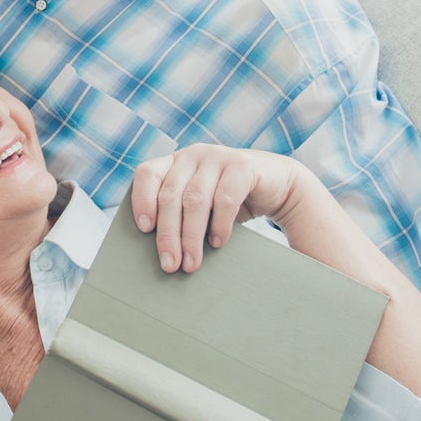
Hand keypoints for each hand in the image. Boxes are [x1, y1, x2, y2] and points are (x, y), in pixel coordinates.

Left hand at [131, 144, 301, 272]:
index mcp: (175, 162)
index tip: (144, 229)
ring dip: (191, 236)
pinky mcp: (243, 165)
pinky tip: (218, 243)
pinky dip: (219, 225)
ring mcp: (218, 156)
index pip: (147, 174)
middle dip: (168, 234)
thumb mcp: (201, 205)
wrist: (278, 187)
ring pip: (195, 200)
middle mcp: (193, 155)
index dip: (142, 200)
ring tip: (191, 263)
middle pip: (170, 195)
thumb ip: (180, 216)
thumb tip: (161, 253)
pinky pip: (225, 198)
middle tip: (169, 265)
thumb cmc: (230, 202)